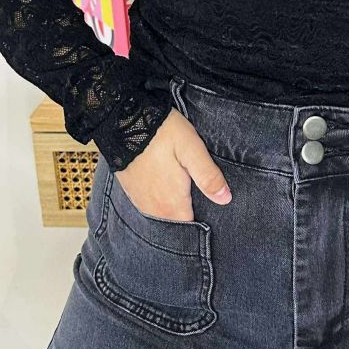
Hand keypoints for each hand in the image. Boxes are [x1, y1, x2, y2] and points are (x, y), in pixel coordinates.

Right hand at [113, 108, 231, 221]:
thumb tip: (225, 199)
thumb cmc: (161, 133)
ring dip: (175, 211)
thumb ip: (208, 176)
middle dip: (190, 218)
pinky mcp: (132, 193)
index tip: (213, 218)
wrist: (122, 119)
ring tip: (185, 197)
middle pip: (178, 225)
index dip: (203, 224)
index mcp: (172, 205)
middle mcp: (155, 210)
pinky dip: (161, 203)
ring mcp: (141, 202)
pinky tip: (168, 190)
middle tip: (201, 203)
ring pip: (164, 217)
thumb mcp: (192, 150)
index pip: (192, 229)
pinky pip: (151, 207)